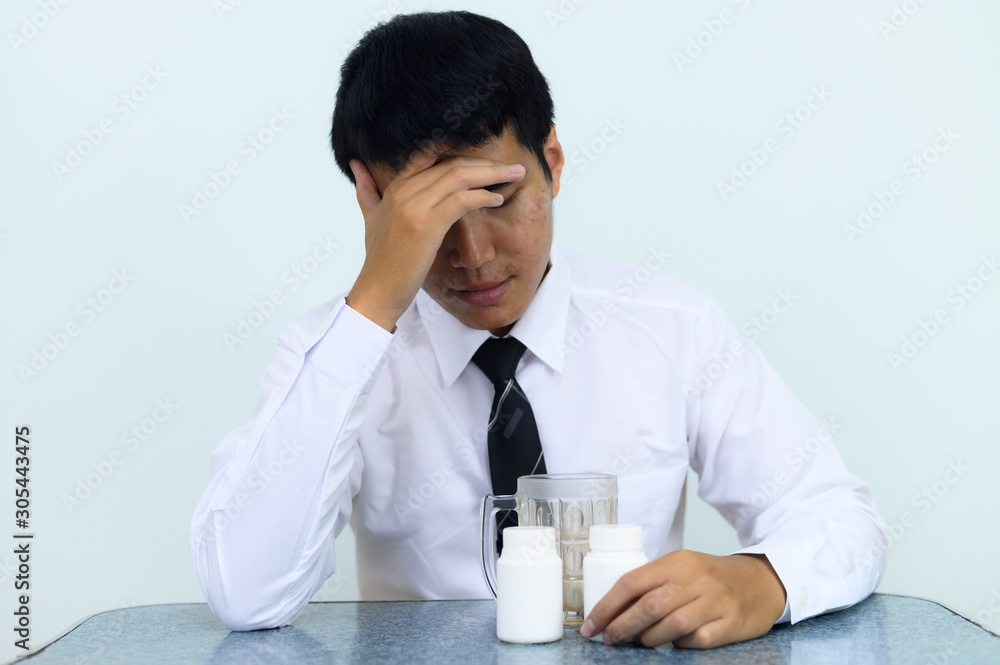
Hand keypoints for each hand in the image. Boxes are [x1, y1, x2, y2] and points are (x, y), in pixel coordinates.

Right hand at [344, 145, 525, 332]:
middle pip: (451, 163)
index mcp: (394, 188)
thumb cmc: (380, 262)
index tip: (485, 157)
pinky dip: (483, 196)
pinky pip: (462, 200)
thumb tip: (357, 165)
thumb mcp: (370, 219)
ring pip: (460, 176)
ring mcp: (414, 207)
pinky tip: (496, 200)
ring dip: (492, 174)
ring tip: (514, 175)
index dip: (459, 151)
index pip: (429, 154)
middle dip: (485, 162)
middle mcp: (403, 192)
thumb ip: (367, 191)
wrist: (376, 291)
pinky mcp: (427, 225)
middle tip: (511, 167)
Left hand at [580, 550, 786, 648]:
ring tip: (638, 642)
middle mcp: (695, 579)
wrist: (760, 581)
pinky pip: (696, 640)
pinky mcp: (731, 623)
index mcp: (677, 562)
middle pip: (648, 607)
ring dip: (647, 639)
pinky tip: (673, 643)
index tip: (590, 625)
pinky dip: (679, 645)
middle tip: (608, 639)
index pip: (632, 582)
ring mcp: (715, 602)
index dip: (606, 606)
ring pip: (670, 626)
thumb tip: (612, 607)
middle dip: (621, 627)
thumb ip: (654, 581)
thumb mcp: (682, 567)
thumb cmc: (711, 577)